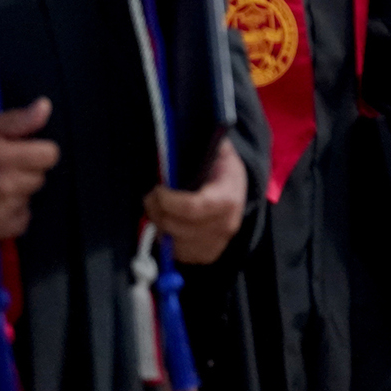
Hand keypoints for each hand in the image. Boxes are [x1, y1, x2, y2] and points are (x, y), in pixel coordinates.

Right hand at [0, 99, 59, 244]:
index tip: (24, 150)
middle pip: (40, 177)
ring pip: (29, 198)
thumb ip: (16, 119)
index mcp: (2, 156)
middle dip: (26, 169)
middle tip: (3, 167)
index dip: (39, 149)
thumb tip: (46, 107)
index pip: (49, 155)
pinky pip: (22, 221)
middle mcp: (4, 185)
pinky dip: (13, 213)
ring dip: (18, 192)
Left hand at [144, 138, 247, 264]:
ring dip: (160, 225)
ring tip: (159, 207)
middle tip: (151, 196)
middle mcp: (225, 225)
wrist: (239, 190)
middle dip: (157, 211)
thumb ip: (202, 144)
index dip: (168, 201)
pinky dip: (168, 238)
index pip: (193, 207)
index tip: (158, 189)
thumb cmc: (223, 169)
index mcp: (228, 199)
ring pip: (174, 242)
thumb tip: (177, 136)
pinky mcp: (208, 254)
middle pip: (177, 227)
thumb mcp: (218, 150)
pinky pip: (178, 253)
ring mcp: (217, 243)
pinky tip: (171, 221)